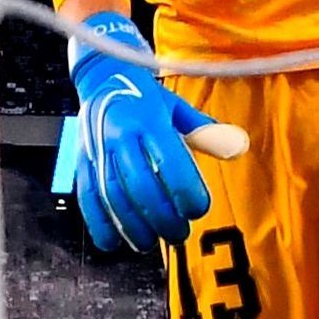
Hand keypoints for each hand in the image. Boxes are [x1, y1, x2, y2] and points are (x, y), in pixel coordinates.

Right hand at [51, 12, 240, 250]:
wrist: (102, 76)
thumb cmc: (144, 96)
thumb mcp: (176, 106)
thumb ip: (205, 130)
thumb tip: (236, 147)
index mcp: (148, 119)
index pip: (170, 161)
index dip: (185, 191)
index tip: (198, 209)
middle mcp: (120, 134)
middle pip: (141, 186)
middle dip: (162, 217)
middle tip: (179, 233)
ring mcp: (97, 149)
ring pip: (113, 196)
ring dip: (133, 226)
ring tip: (151, 242)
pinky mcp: (82, 161)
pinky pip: (88, 196)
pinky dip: (99, 223)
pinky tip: (113, 242)